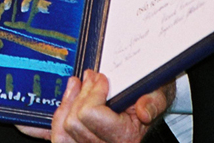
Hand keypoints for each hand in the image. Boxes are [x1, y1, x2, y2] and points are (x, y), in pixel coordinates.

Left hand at [17, 71, 173, 142]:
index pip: (90, 115)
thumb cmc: (152, 94)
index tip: (101, 78)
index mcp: (126, 137)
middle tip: (90, 77)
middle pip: (74, 123)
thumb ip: (154, 101)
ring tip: (75, 86)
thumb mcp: (160, 93)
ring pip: (62, 134)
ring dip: (66, 105)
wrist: (150, 99)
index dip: (93, 92)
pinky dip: (53, 121)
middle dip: (81, 95)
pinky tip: (60, 103)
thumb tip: (143, 110)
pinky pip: (58, 138)